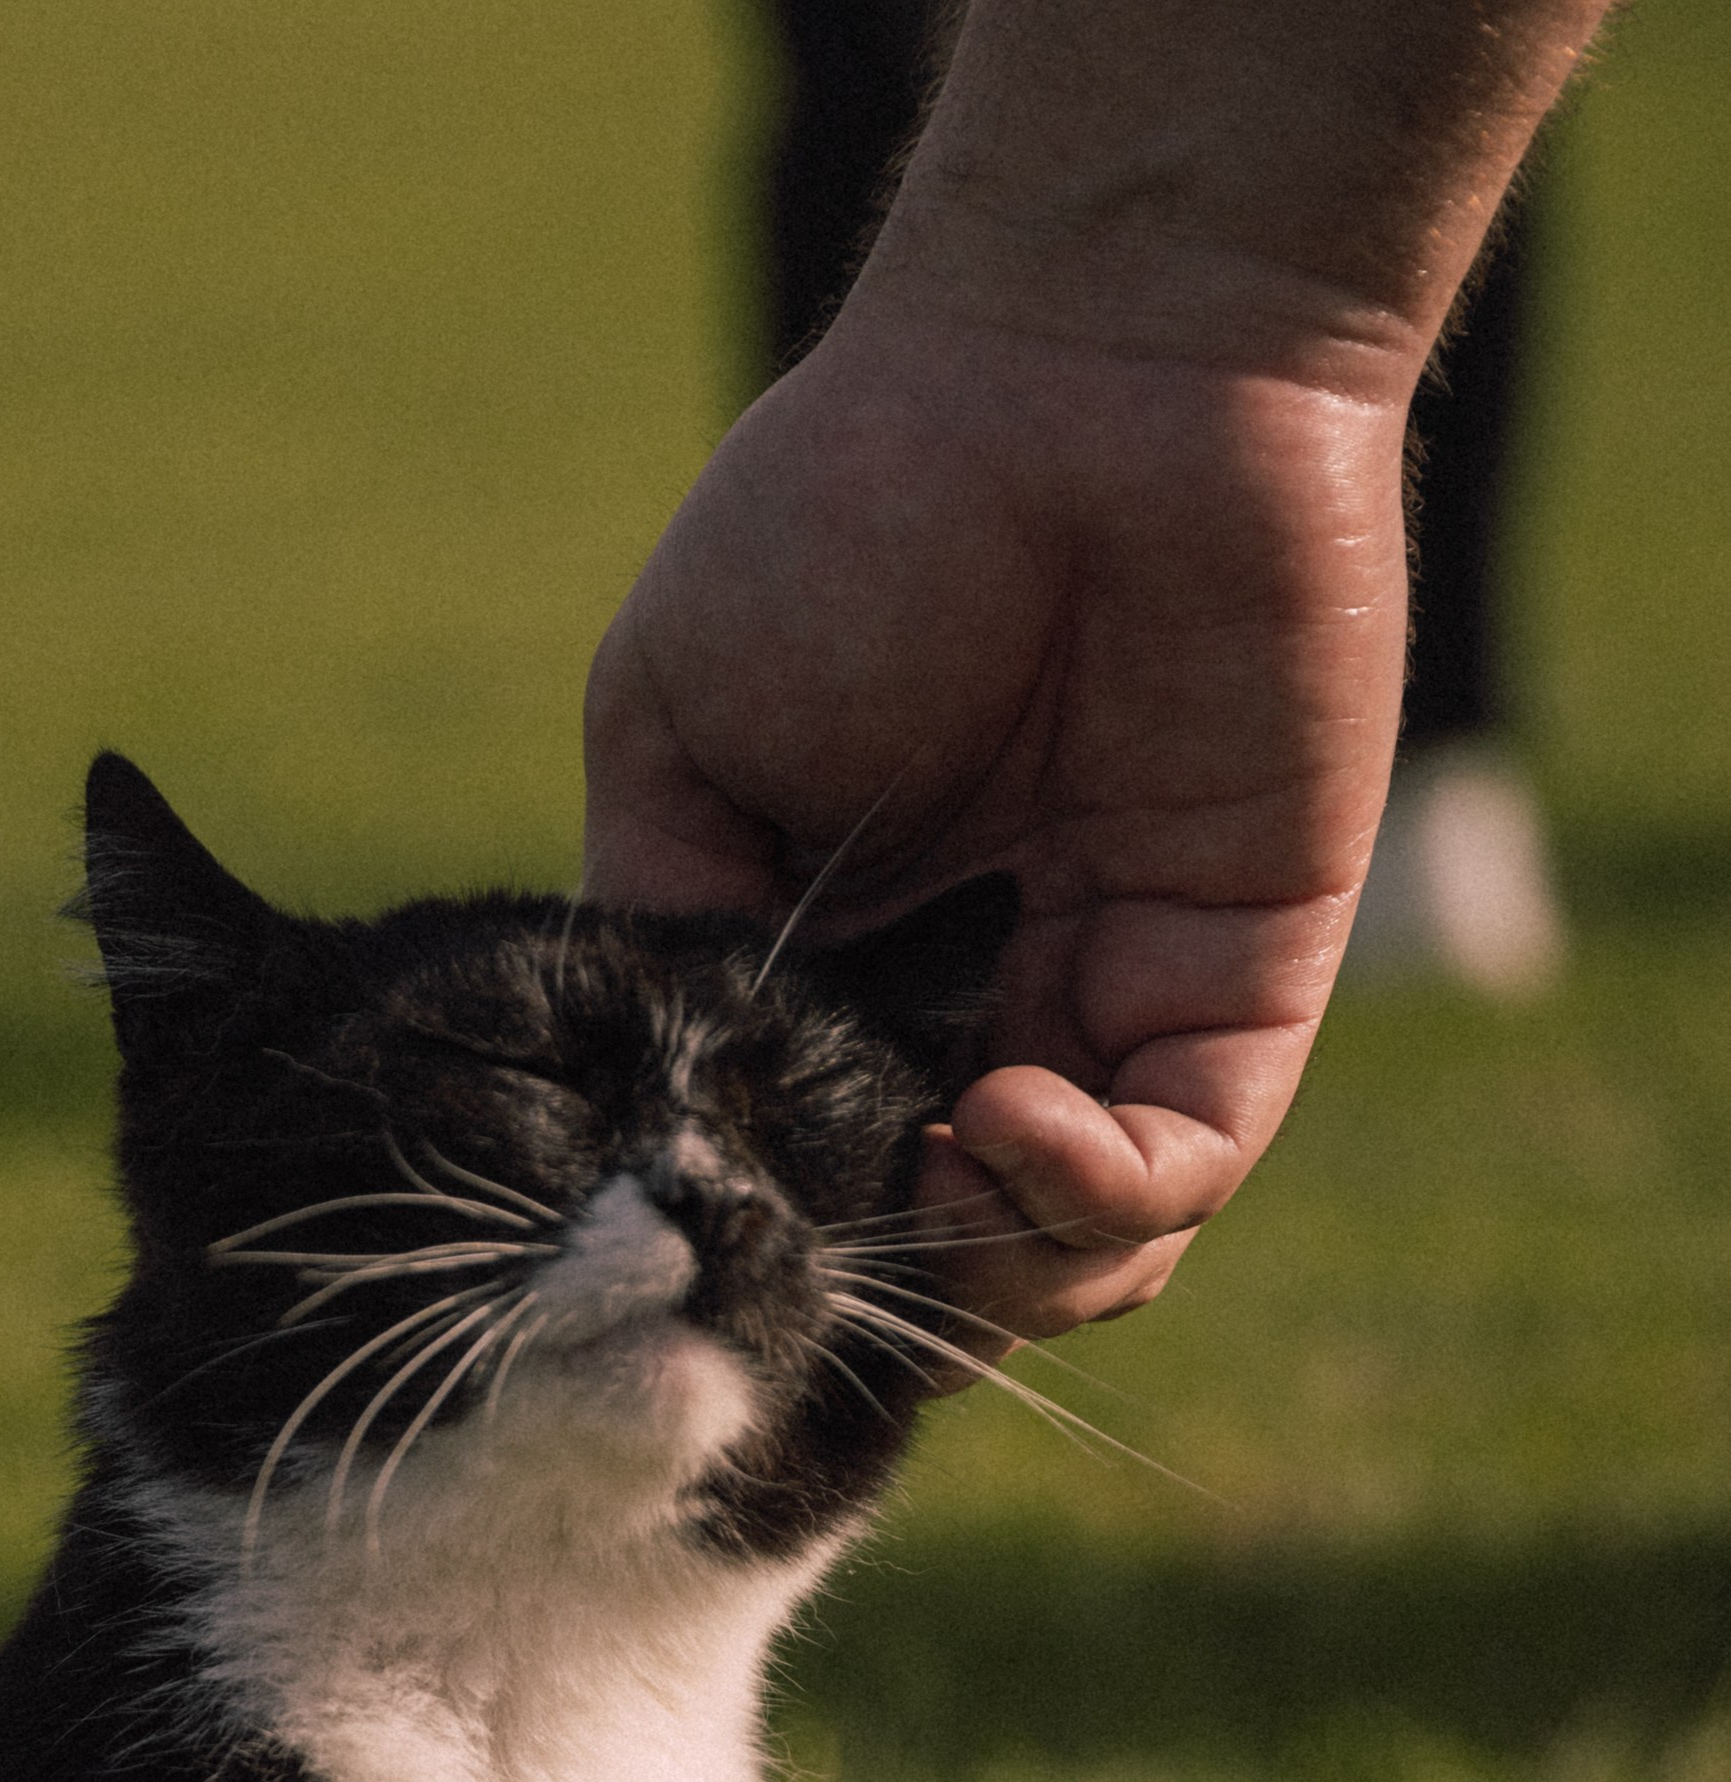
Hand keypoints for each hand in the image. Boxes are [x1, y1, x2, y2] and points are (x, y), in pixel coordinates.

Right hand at [584, 302, 1411, 1341]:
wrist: (1090, 368)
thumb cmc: (859, 510)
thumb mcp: (672, 729)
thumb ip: (661, 928)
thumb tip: (670, 1125)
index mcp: (845, 960)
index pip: (815, 1176)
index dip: (775, 1246)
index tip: (713, 1242)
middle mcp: (983, 1002)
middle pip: (945, 1254)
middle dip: (885, 1288)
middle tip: (831, 1234)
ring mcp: (1118, 1000)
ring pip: (1072, 1255)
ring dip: (992, 1271)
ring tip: (928, 1168)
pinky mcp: (1245, 984)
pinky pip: (1183, 1167)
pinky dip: (1092, 1196)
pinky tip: (1000, 1115)